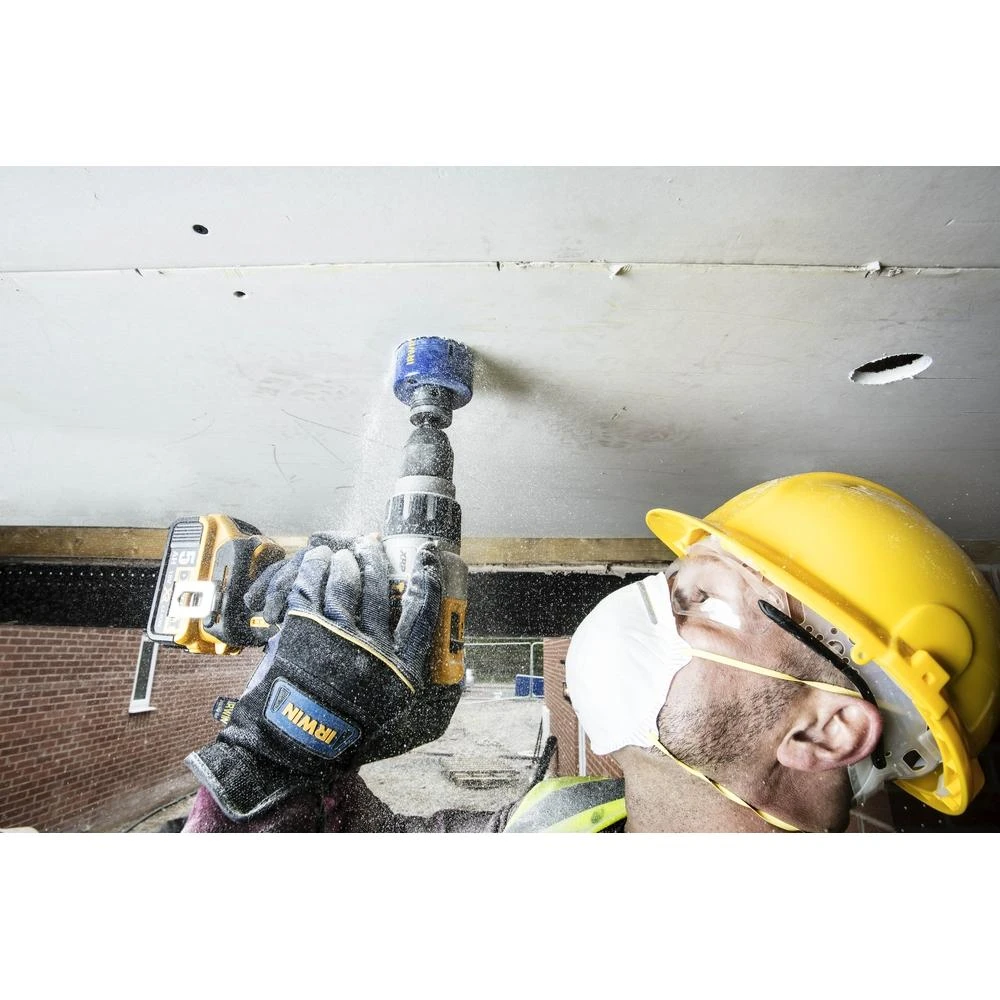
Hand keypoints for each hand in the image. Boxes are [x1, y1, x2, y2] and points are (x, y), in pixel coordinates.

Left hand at [186, 534, 450, 820]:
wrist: (291, 746)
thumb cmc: (346, 735)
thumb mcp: (400, 722)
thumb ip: (428, 693)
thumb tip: (452, 665)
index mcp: (401, 670)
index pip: (423, 612)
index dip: (427, 578)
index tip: (427, 556)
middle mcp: (371, 649)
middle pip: (381, 587)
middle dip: (378, 559)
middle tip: (374, 546)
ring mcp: (334, 636)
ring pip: (346, 580)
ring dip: (346, 559)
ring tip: (345, 552)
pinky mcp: (301, 630)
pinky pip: (312, 585)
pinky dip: (315, 566)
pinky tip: (318, 559)